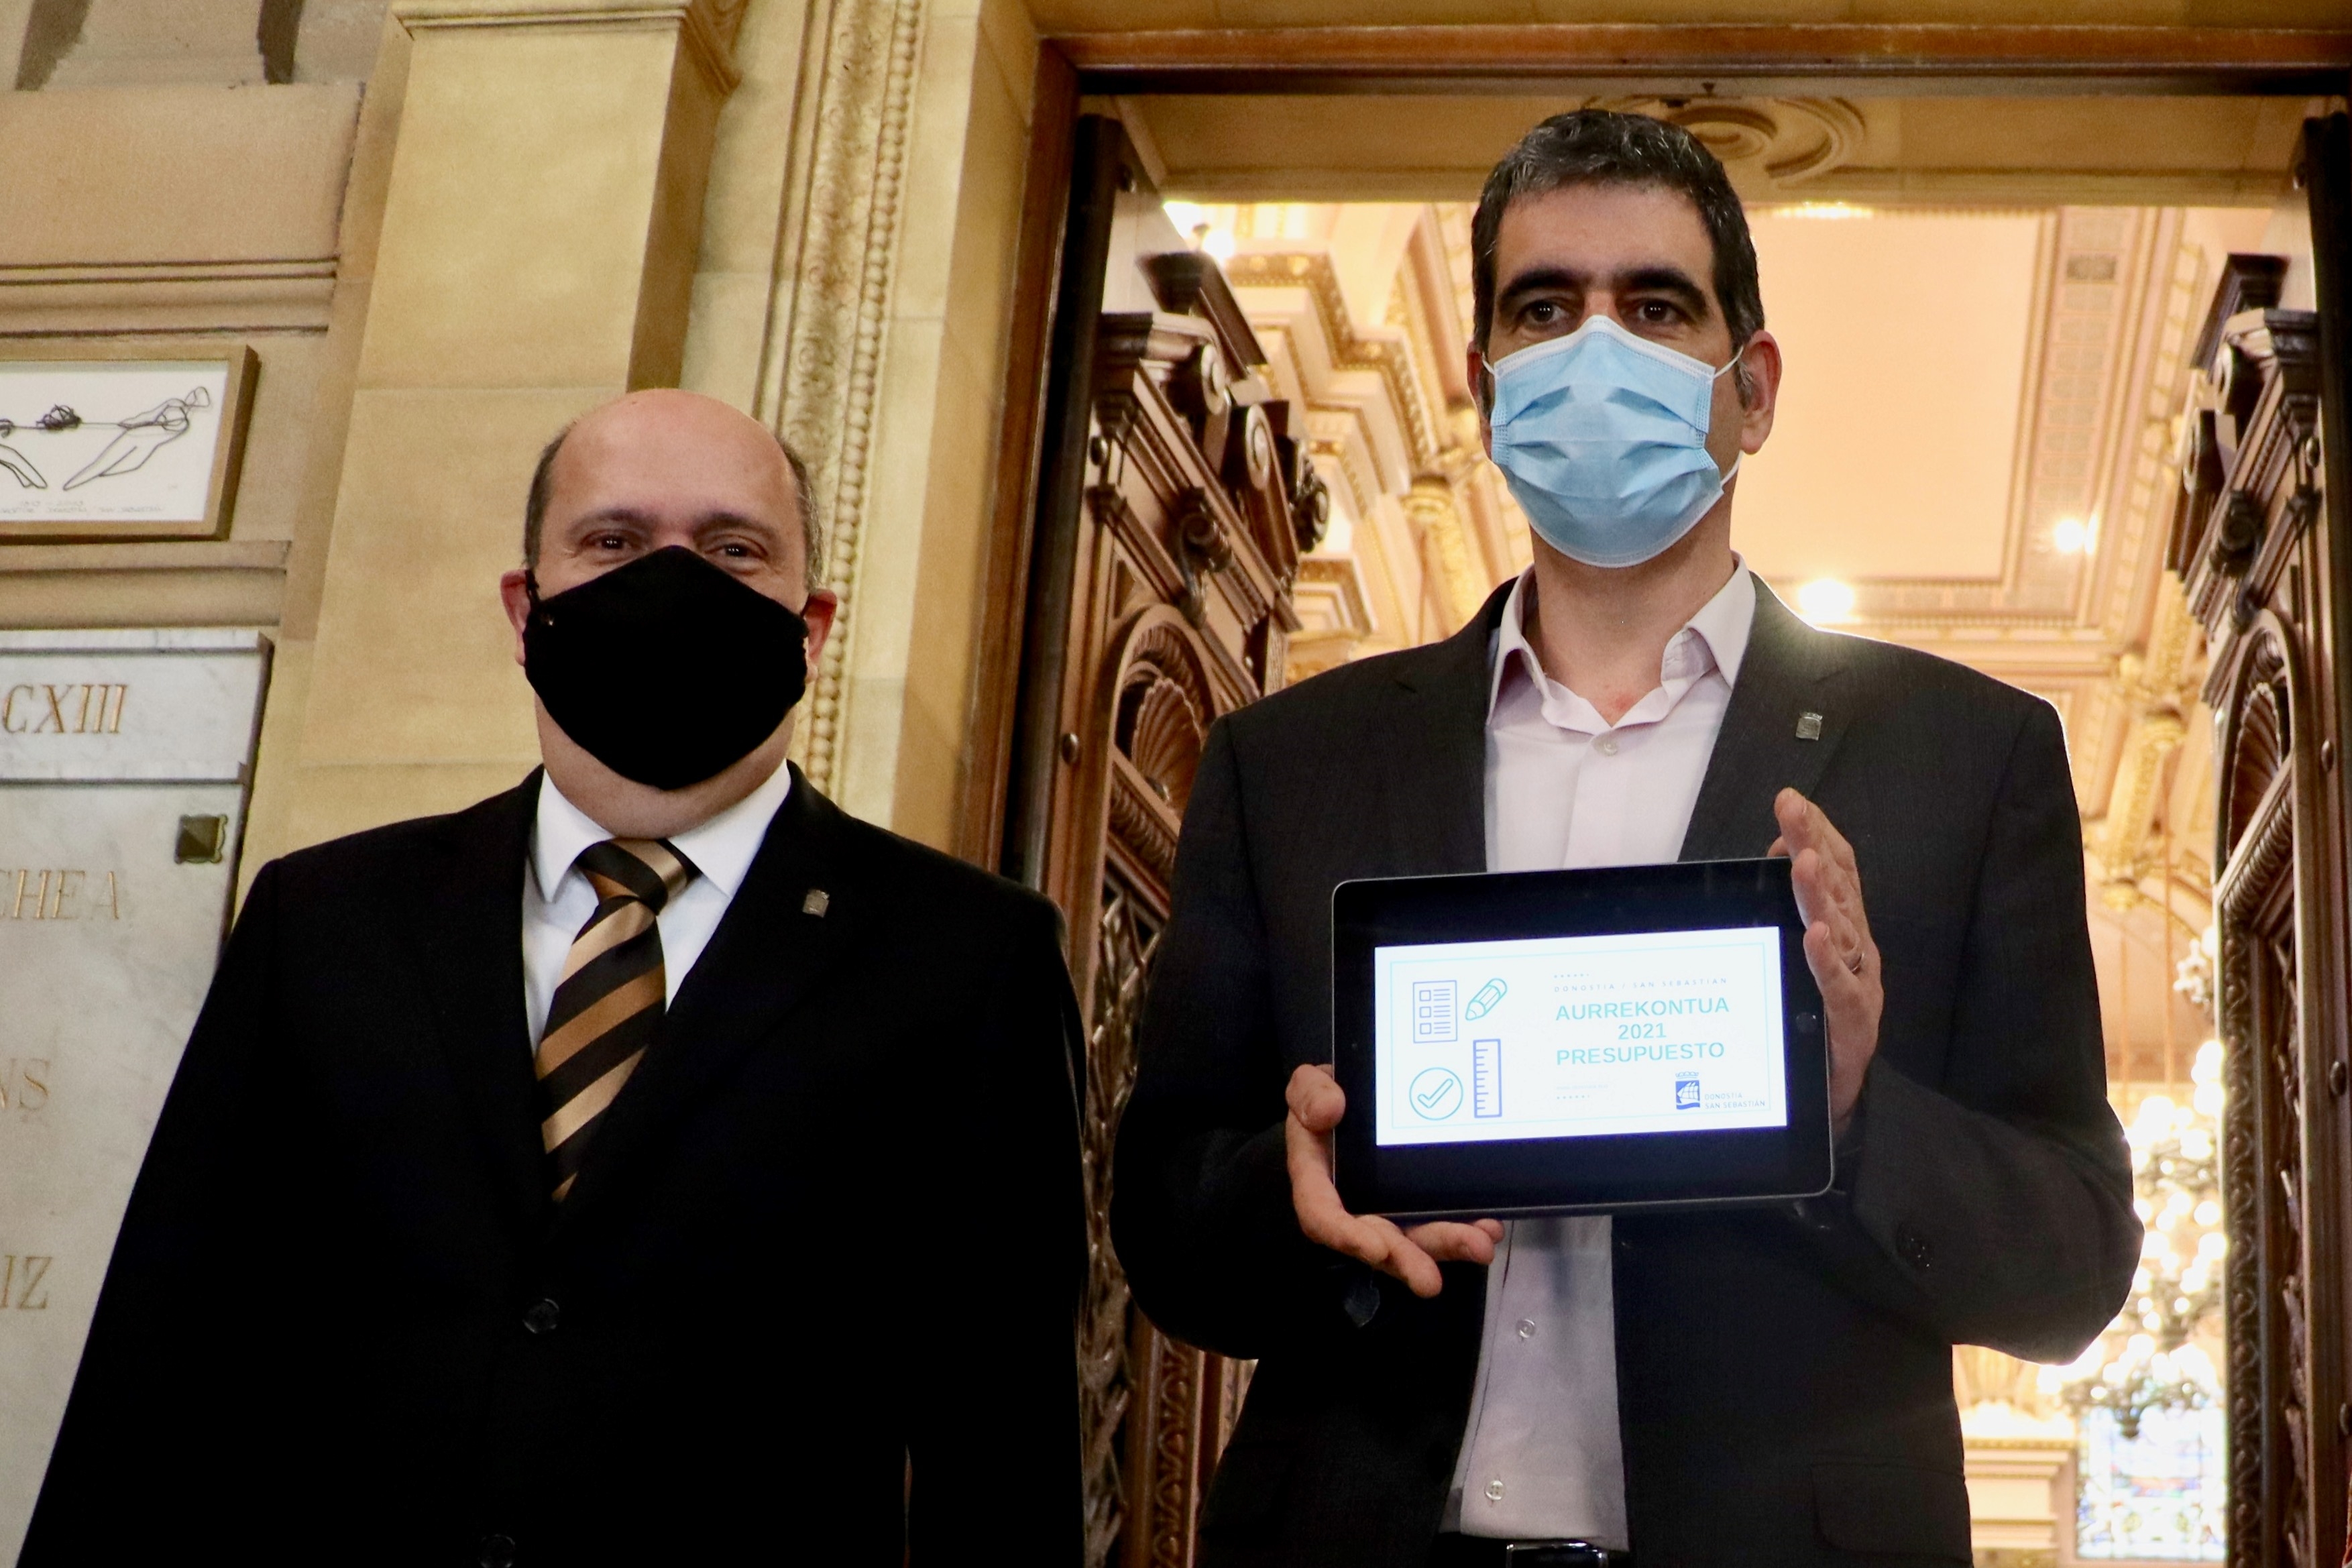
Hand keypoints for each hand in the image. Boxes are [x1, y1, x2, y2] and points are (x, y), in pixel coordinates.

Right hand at [1284, 1063, 1501, 1297]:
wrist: (1359, 1096)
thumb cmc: (1328, 1096)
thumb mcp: (1308, 1085)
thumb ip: (1309, 1093)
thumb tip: (1327, 1110)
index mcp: (1318, 1180)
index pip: (1323, 1216)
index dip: (1348, 1236)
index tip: (1375, 1249)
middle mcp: (1355, 1205)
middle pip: (1378, 1240)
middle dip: (1406, 1259)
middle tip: (1430, 1280)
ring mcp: (1391, 1208)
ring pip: (1416, 1236)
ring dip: (1447, 1246)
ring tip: (1479, 1246)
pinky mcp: (1420, 1203)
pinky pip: (1441, 1219)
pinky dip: (1466, 1224)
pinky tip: (1490, 1224)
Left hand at [1768, 788, 1880, 1132]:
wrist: (1840, 1087)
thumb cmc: (1819, 1010)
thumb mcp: (1806, 948)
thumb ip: (1797, 898)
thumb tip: (1782, 846)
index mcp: (1846, 925)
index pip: (1836, 868)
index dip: (1817, 831)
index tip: (1792, 799)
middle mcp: (1857, 945)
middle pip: (1837, 888)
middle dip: (1813, 845)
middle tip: (1793, 811)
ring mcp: (1858, 979)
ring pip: (1840, 929)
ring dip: (1819, 894)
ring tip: (1802, 861)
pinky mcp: (1852, 1017)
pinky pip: (1837, 985)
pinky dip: (1825, 959)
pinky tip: (1815, 936)